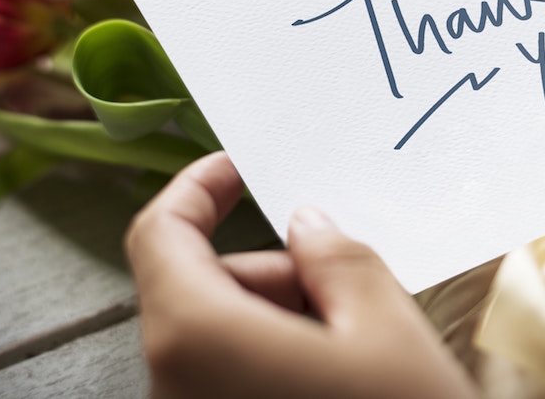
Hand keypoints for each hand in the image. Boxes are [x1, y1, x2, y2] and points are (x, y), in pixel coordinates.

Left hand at [124, 152, 478, 398]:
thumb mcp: (384, 322)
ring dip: (285, 313)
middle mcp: (174, 383)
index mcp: (198, 337)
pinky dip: (279, 353)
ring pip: (222, 333)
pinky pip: (233, 374)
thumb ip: (336, 253)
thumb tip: (306, 222)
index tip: (239, 167)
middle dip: (272, 268)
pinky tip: (343, 371)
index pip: (160, 235)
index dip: (197, 188)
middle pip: (202, 287)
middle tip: (347, 278)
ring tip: (359, 335)